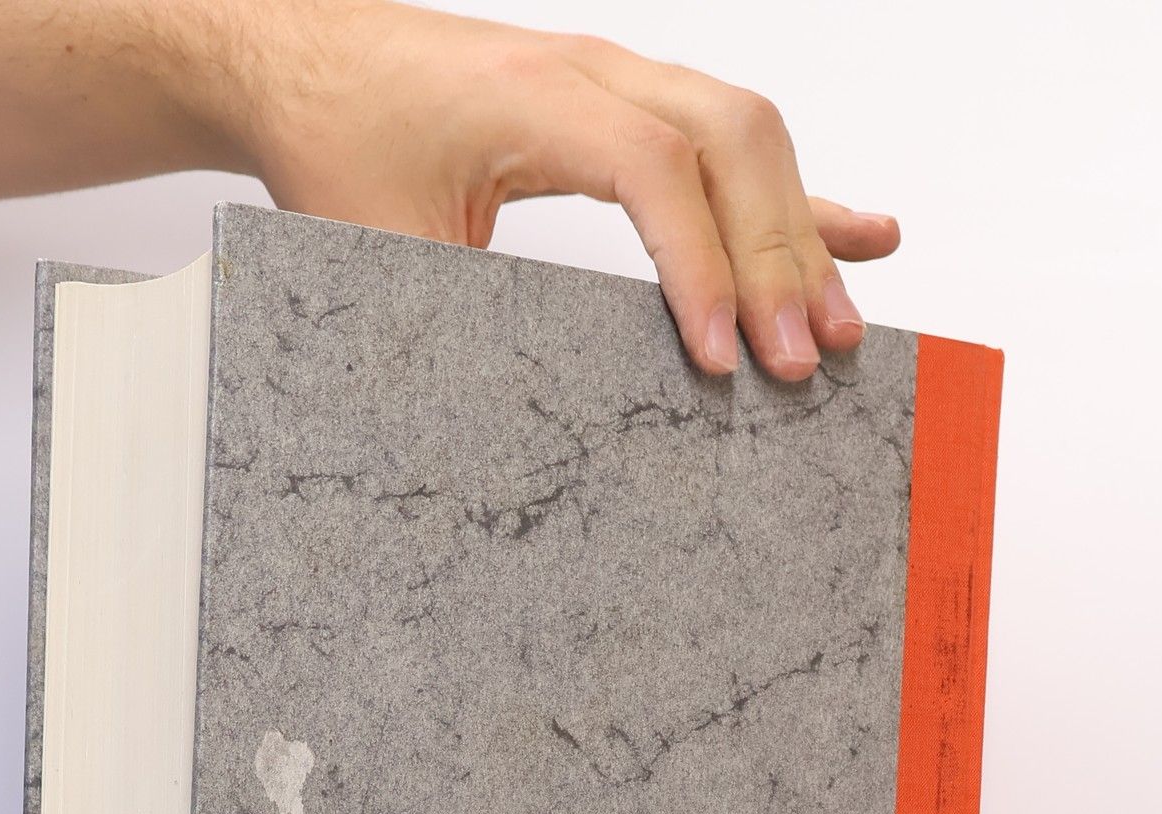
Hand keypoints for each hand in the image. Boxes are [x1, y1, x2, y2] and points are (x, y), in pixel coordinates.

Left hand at [209, 2, 901, 379]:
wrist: (302, 59)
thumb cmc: (335, 137)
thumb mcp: (378, 242)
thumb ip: (455, 304)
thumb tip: (516, 407)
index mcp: (533, 94)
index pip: (657, 167)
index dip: (700, 263)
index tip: (720, 356)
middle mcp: (592, 70)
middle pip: (731, 138)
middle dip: (778, 254)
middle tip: (802, 358)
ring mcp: (617, 79)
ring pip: (747, 135)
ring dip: (799, 231)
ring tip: (838, 325)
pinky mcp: (626, 105)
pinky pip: (731, 143)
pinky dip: (797, 196)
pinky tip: (859, 234)